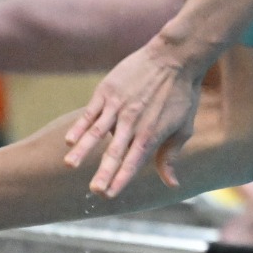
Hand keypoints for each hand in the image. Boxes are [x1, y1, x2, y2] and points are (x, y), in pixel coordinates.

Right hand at [64, 38, 207, 195]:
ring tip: (70, 165)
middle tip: (94, 190)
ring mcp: (118, 107)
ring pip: (96, 133)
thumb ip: (171, 156)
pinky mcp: (107, 91)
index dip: (121, 179)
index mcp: (151, 135)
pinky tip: (69, 140)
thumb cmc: (182, 94)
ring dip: (83, 150)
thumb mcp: (184, 128)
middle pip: (115, 152)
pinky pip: (90, 113)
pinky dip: (79, 126)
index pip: (133, 163)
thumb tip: (171, 184)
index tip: (109, 195)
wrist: (175, 57)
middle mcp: (133, 123)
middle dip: (104, 173)